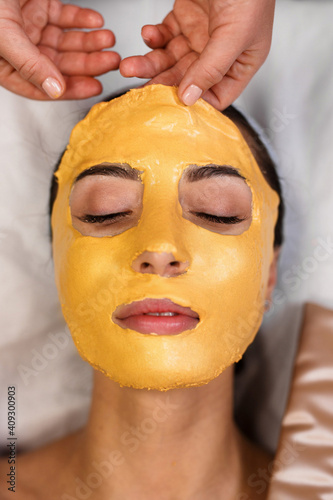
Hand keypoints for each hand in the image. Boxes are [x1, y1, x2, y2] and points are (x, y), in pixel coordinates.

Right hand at [0, 0, 120, 99]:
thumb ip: (29, 64)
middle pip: (60, 64)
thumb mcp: (4, 34)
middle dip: (87, 63)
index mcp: (5, 64)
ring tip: (108, 40)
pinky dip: (81, 19)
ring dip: (89, 42)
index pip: (42, 85)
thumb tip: (54, 90)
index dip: (70, 88)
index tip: (94, 87)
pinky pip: (65, 17)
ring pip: (66, 41)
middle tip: (111, 61)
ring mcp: (30, 26)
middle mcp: (20, 48)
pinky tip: (95, 21)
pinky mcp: (39, 5)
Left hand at [120, 0, 274, 109]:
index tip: (174, 105)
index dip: (196, 104)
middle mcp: (219, 53)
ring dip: (149, 63)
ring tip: (129, 65)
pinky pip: (164, 37)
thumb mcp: (235, 33)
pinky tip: (148, 34)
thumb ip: (212, 68)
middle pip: (186, 80)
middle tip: (140, 86)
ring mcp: (200, 36)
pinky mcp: (184, 19)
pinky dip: (153, 38)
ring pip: (170, 61)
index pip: (217, 96)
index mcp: (240, 62)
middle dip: (161, 83)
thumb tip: (190, 98)